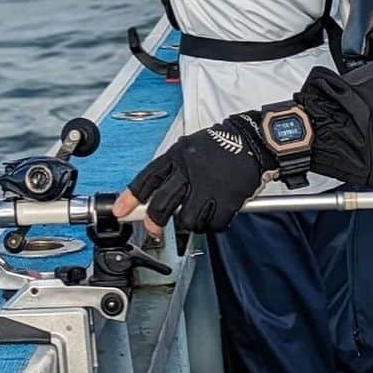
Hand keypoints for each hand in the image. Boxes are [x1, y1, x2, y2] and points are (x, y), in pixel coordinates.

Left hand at [112, 113, 275, 235]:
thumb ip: (173, 168)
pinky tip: (216, 215)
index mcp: (177, 156)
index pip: (147, 178)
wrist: (252, 141)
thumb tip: (154, 192)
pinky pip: (213, 224)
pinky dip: (213, 225)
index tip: (120, 210)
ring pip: (187, 220)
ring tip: (199, 214)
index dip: (130, 197)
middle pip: (161, 205)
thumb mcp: (190, 147)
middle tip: (154, 231)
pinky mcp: (227, 199)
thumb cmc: (220, 145)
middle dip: (154, 222)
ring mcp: (208, 186)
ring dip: (191, 223)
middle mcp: (189, 171)